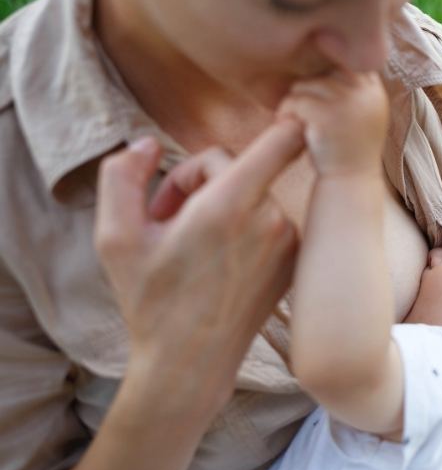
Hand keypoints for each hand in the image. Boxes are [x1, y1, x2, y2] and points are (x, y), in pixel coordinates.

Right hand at [94, 121, 303, 421]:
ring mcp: (286, 241)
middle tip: (167, 215)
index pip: (280, 142)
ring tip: (191, 242)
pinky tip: (218, 256)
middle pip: (239, 166)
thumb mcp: (115, 237)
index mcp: (227, 206)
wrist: (191, 363)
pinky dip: (246, 225)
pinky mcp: (293, 260)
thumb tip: (148, 143)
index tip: (297, 106)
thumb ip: (123, 175)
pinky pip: (270, 219)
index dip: (287, 121)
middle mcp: (268, 219)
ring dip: (222, 204)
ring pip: (255, 193)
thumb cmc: (150, 300)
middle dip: (200, 180)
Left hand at [277, 70, 388, 175]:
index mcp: (374, 91)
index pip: (347, 64)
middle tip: (305, 111)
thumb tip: (326, 52)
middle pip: (323, 71)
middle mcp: (365, 93)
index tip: (319, 94)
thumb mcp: (359, 113)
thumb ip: (350, 88)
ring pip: (306, 85)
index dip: (328, 74)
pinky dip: (287, 113)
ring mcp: (347, 104)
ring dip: (295, 102)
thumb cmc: (348, 148)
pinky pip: (295, 101)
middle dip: (309, 89)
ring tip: (299, 121)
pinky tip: (291, 127)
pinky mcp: (326, 116)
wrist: (349, 183)